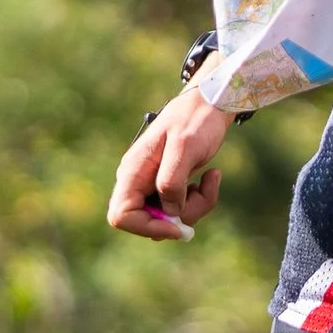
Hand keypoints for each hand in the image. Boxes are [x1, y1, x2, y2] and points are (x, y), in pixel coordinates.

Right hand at [108, 86, 232, 240]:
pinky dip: (200, 199)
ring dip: (197, 205)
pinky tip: (210, 176)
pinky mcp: (170, 187)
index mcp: (133, 171)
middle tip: (202, 193)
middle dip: (180, 216)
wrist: (210, 105)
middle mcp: (138, 182)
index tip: (176, 224)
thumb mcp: (185, 147)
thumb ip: (172, 181)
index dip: (146, 227)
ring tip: (212, 177)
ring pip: (169, 218)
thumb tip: (169, 212)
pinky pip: (182, 208)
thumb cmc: (195, 120)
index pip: (121, 216)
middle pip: (148, 222)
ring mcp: (153, 186)